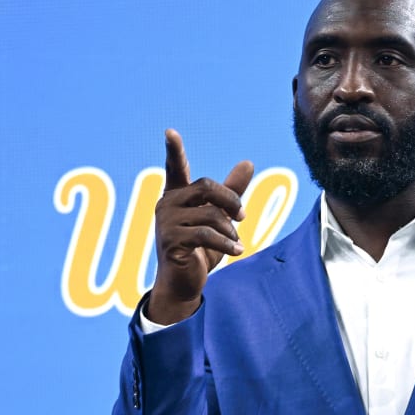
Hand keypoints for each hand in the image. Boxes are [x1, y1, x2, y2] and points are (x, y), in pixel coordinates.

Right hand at [147, 129, 253, 323]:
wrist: (185, 282)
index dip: (174, 150)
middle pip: (206, 186)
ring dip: (229, 230)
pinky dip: (226, 243)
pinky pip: (206, 234)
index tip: (170, 132)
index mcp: (177, 196)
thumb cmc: (201, 249)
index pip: (175, 168)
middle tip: (242, 217)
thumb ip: (232, 192)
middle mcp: (167, 204)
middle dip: (231, 200)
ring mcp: (166, 222)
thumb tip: (248, 163)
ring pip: (210, 213)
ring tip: (234, 243)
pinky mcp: (171, 241)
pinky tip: (236, 251)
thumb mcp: (219, 218)